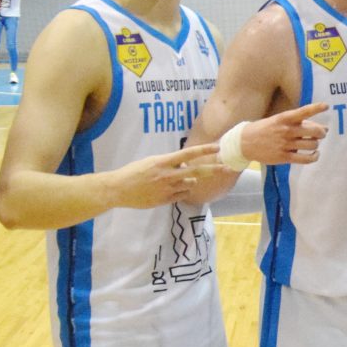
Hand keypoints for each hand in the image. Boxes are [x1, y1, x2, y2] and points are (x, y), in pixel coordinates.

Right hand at [103, 143, 221, 209]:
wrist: (119, 189)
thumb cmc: (133, 172)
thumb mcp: (151, 162)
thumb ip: (169, 163)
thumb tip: (186, 166)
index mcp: (163, 162)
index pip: (188, 154)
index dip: (204, 150)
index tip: (217, 147)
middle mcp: (168, 175)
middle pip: (197, 171)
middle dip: (214, 169)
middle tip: (228, 167)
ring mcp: (167, 188)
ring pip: (190, 183)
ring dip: (190, 180)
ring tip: (173, 179)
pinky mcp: (165, 200)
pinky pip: (182, 194)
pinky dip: (181, 190)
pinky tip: (170, 188)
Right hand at [240, 102, 330, 164]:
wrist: (245, 142)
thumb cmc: (266, 129)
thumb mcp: (279, 121)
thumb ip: (299, 123)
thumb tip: (323, 128)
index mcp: (284, 118)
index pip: (303, 111)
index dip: (316, 108)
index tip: (326, 106)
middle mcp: (286, 130)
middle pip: (314, 131)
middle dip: (321, 132)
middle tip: (320, 134)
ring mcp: (285, 144)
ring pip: (312, 145)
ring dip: (316, 144)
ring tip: (313, 144)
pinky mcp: (284, 157)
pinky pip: (306, 159)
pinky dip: (314, 157)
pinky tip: (314, 154)